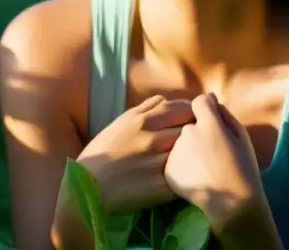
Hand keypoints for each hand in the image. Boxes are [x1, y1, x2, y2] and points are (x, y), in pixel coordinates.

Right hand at [77, 95, 195, 214]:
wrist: (89, 186)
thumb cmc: (103, 151)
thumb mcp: (121, 122)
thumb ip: (145, 108)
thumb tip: (165, 100)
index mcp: (143, 121)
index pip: (182, 109)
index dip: (192, 112)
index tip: (194, 117)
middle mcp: (153, 140)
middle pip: (189, 129)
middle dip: (196, 130)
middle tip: (199, 135)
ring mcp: (159, 164)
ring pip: (189, 152)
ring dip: (193, 152)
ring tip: (195, 155)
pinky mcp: (162, 188)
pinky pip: (184, 177)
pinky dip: (188, 174)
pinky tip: (187, 175)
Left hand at [163, 93, 263, 231]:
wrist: (232, 203)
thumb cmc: (243, 167)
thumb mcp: (240, 135)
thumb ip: (222, 113)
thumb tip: (209, 97)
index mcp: (208, 122)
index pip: (198, 102)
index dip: (205, 112)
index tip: (211, 124)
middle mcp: (187, 132)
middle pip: (186, 122)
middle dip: (194, 130)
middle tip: (208, 150)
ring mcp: (175, 151)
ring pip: (177, 141)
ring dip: (185, 147)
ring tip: (202, 165)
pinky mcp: (168, 169)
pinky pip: (172, 159)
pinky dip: (180, 164)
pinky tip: (194, 175)